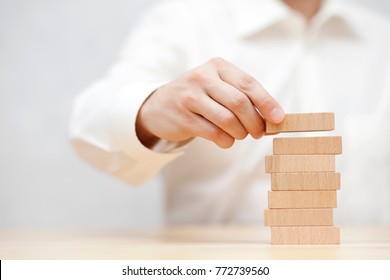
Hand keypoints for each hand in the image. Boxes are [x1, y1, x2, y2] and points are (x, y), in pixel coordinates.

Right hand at [136, 57, 284, 148]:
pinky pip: (214, 134)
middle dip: (255, 122)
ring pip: (227, 120)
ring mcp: (190, 97)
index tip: (279, 119)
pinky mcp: (183, 118)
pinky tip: (226, 140)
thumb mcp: (217, 86)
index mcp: (217, 66)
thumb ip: (242, 96)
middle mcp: (202, 77)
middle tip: (259, 133)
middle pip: (239, 103)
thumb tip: (273, 117)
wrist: (160, 105)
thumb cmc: (198, 96)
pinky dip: (226, 141)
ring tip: (240, 135)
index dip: (267, 103)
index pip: (248, 84)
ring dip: (240, 133)